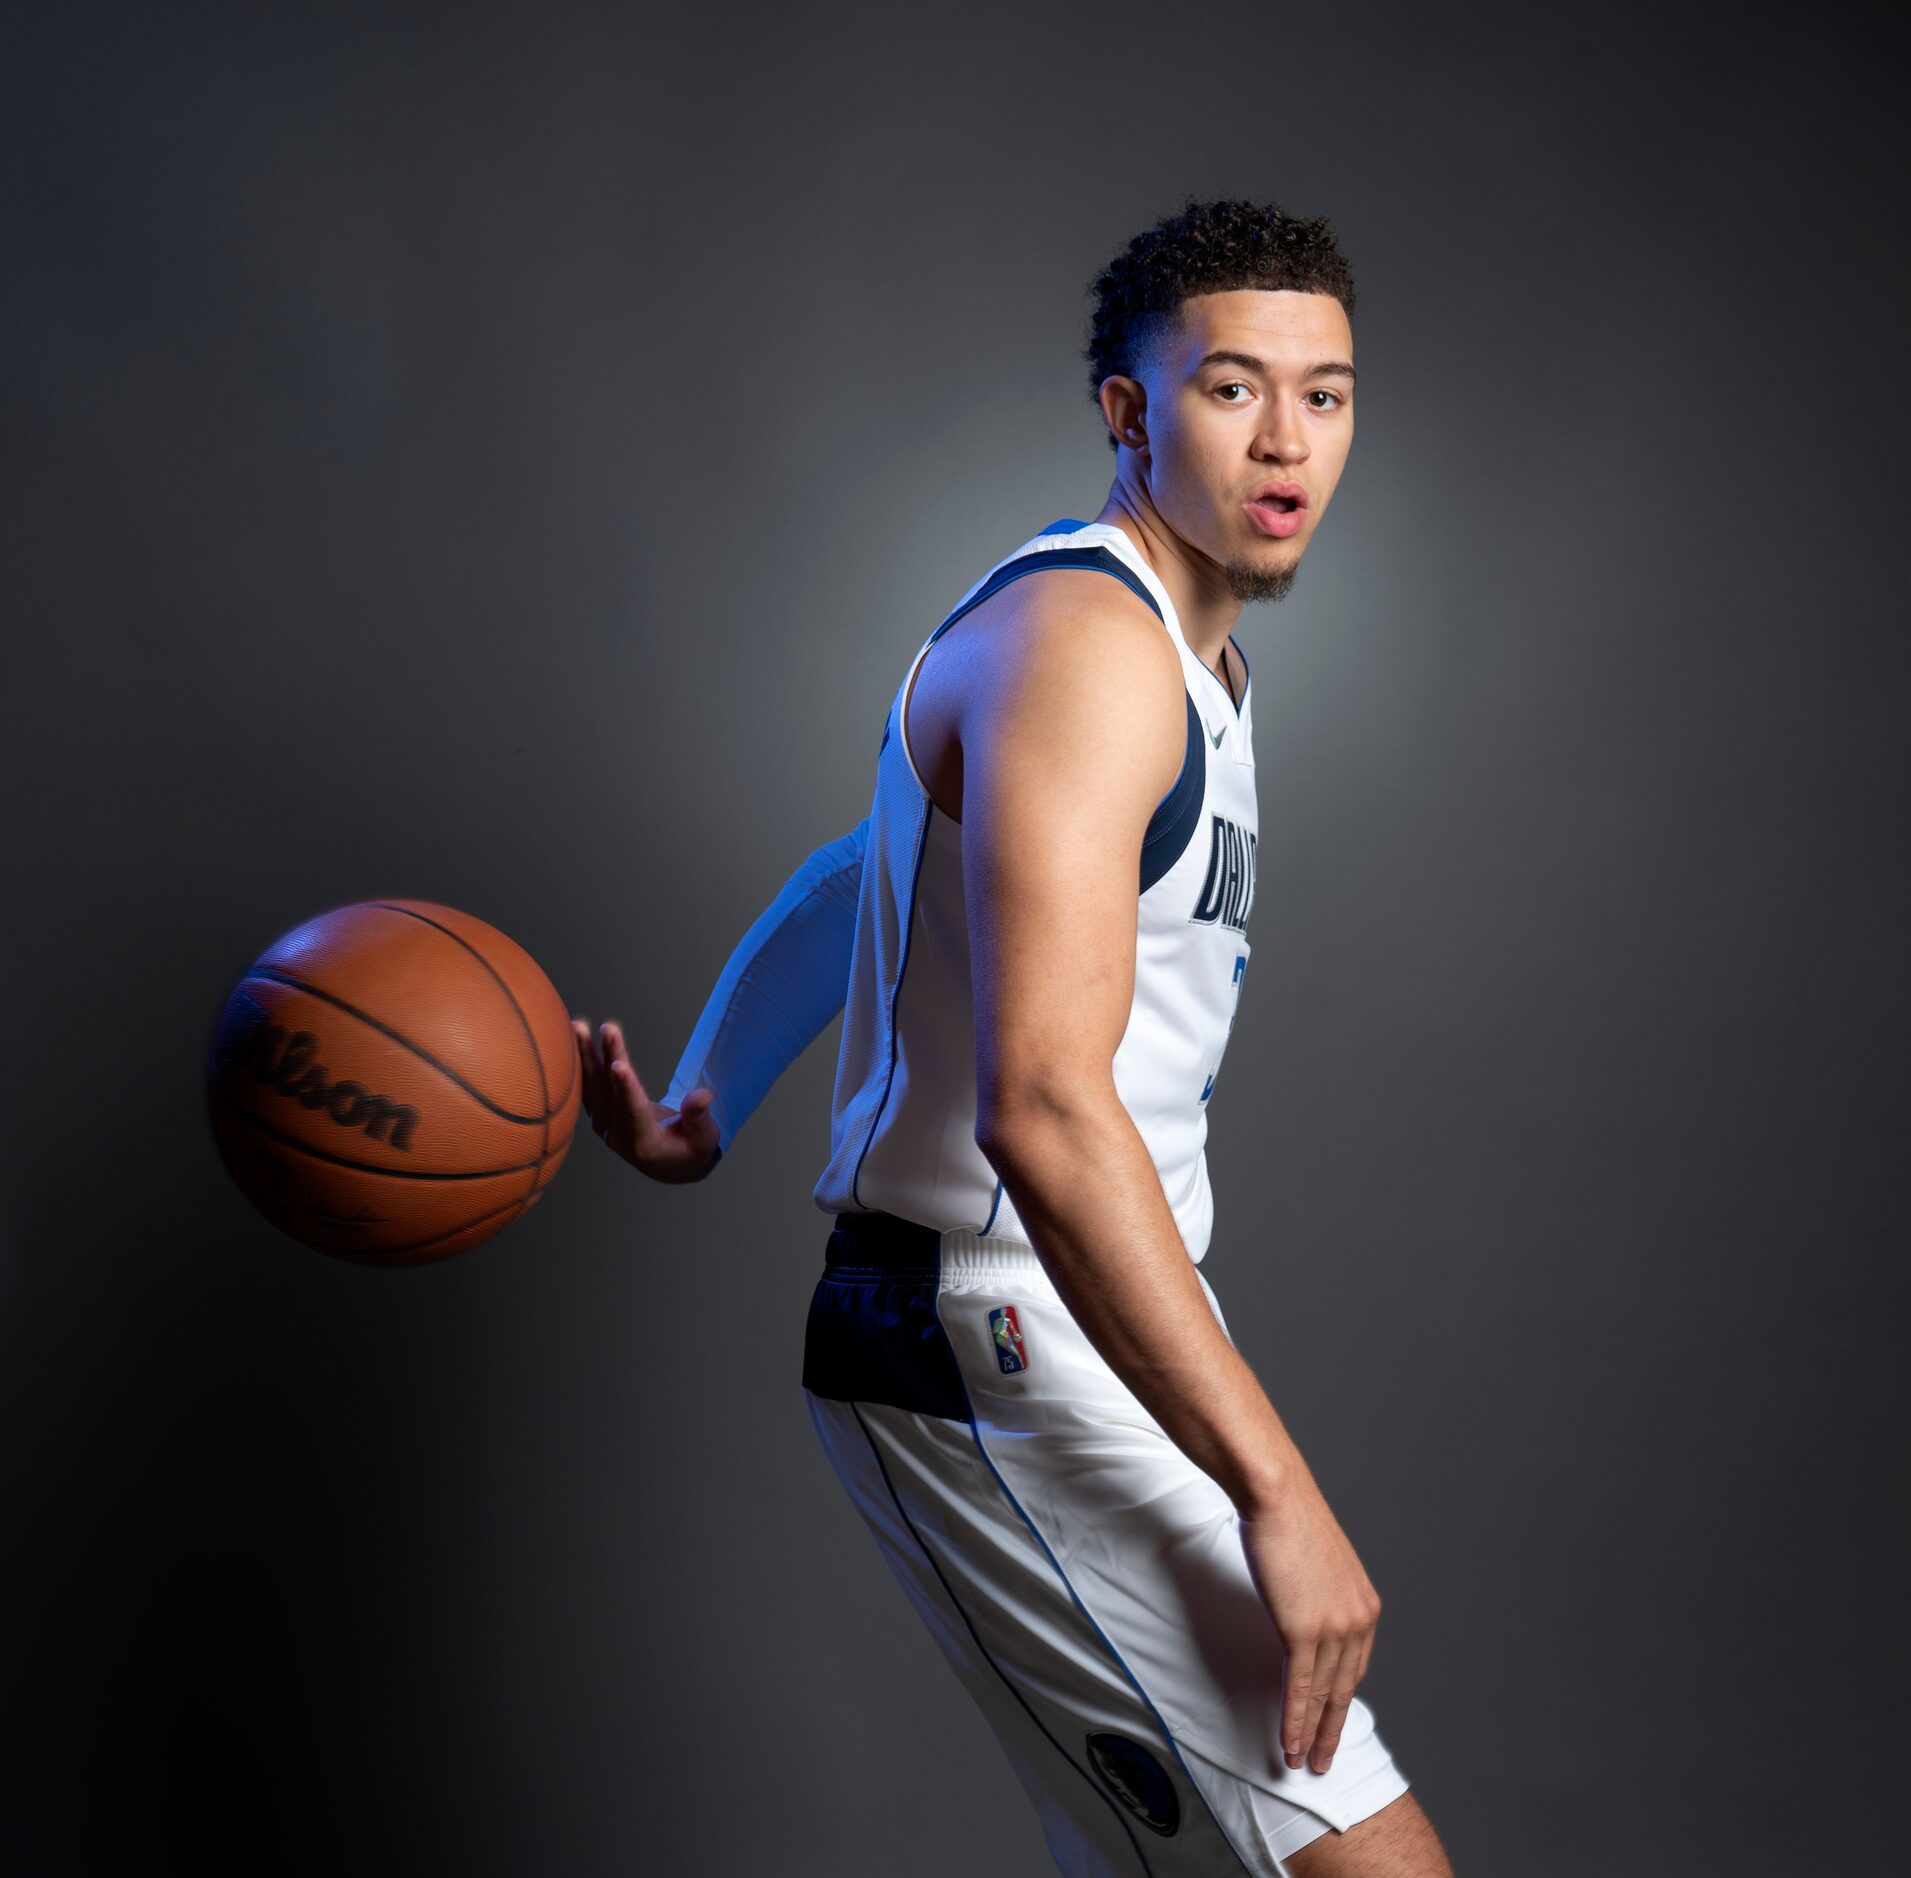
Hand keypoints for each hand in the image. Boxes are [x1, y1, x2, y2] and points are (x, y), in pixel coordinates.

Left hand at [571, 1016, 722, 1182]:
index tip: (620, 1065)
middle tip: (607, 1027)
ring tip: (579, 1025)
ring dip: (585, 1055)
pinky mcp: (599, 1115)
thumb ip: (700, 1118)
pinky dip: (581, 1062)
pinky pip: (587, 1087)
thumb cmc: (691, 1150)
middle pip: (610, 1092)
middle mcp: (618, 1136)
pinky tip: (576, 1037)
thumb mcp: (705, 1139)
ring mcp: (604, 1126)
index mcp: (646, 1144)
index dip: (627, 1088)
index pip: (634, 1111)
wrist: (668, 1166)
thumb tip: (702, 1095)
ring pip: (592, 1087)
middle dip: (607, 1057)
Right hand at [1237, 1488, 1381, 1776]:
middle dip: (1333, 1729)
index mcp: (1365, 1606)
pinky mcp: (1305, 1630)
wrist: (1278, 1496)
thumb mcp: (1318, 1565)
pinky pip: (1301, 1687)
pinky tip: (1290, 1743)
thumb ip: (1318, 1596)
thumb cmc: (1289, 1519)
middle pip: (1345, 1689)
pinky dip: (1296, 1720)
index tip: (1331, 1721)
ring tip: (1302, 1763)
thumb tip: (1302, 1609)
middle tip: (1324, 1761)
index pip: (1355, 1666)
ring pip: (1324, 1696)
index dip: (1342, 1699)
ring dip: (1313, 1735)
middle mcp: (1358, 1620)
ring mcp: (1334, 1628)